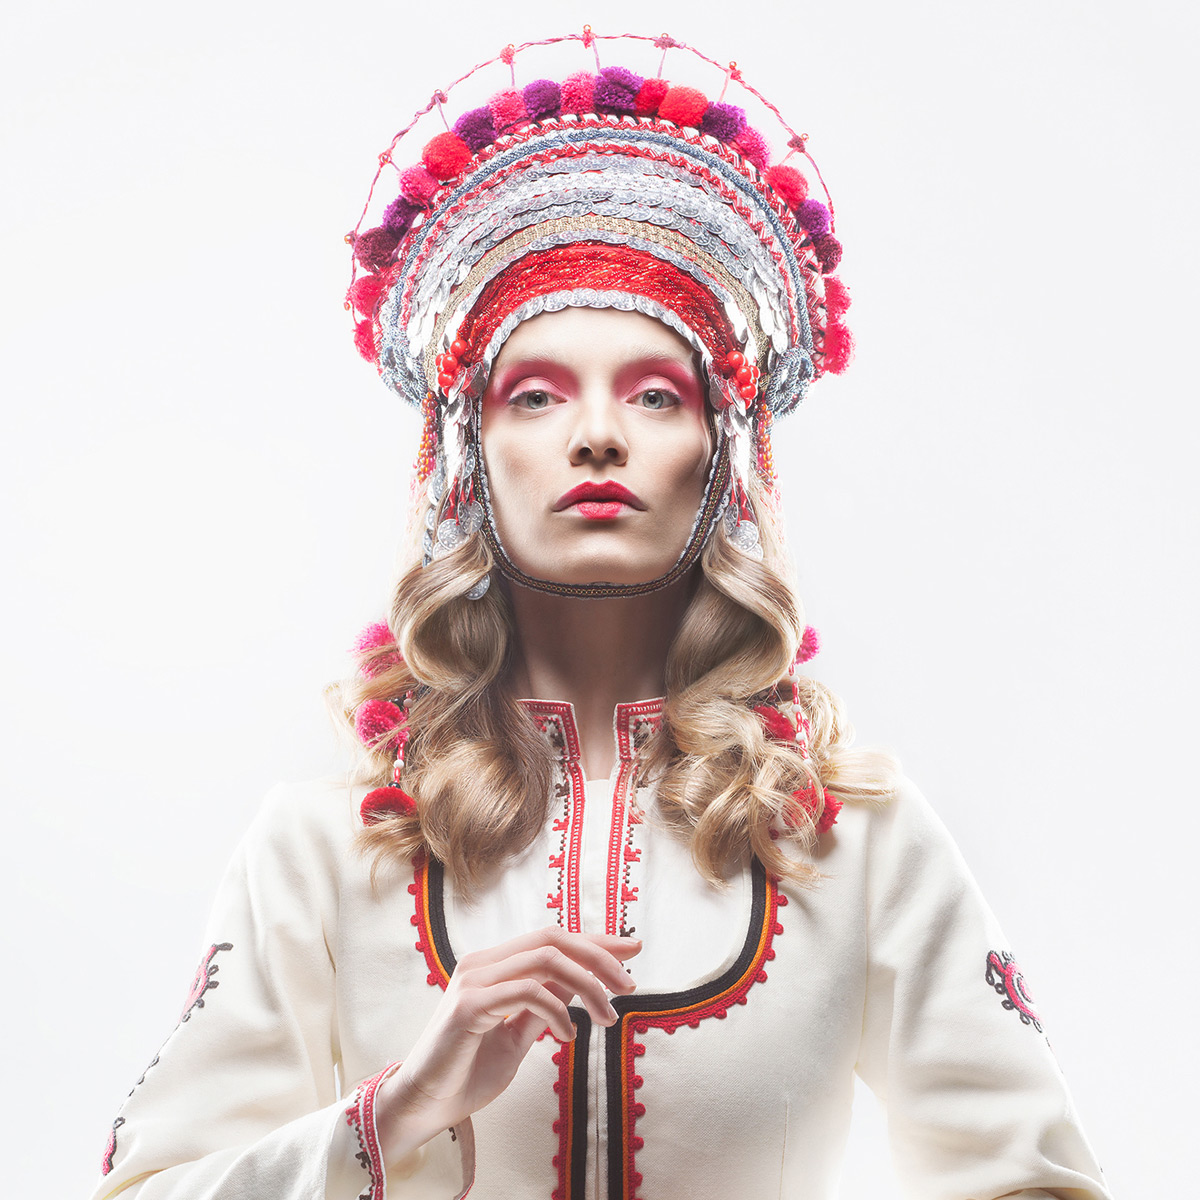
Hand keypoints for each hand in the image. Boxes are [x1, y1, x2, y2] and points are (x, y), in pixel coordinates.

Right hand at [375, 925, 640, 1161]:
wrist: (424, 1105)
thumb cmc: (468, 1071)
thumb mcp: (518, 1035)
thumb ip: (544, 1005)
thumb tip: (579, 983)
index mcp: (493, 965)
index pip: (551, 938)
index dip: (595, 940)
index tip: (632, 949)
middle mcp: (482, 964)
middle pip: (553, 939)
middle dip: (599, 957)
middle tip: (629, 986)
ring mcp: (474, 981)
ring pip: (546, 960)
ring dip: (587, 986)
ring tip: (607, 1017)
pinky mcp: (469, 1006)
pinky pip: (528, 993)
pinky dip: (557, 1011)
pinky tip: (567, 1036)